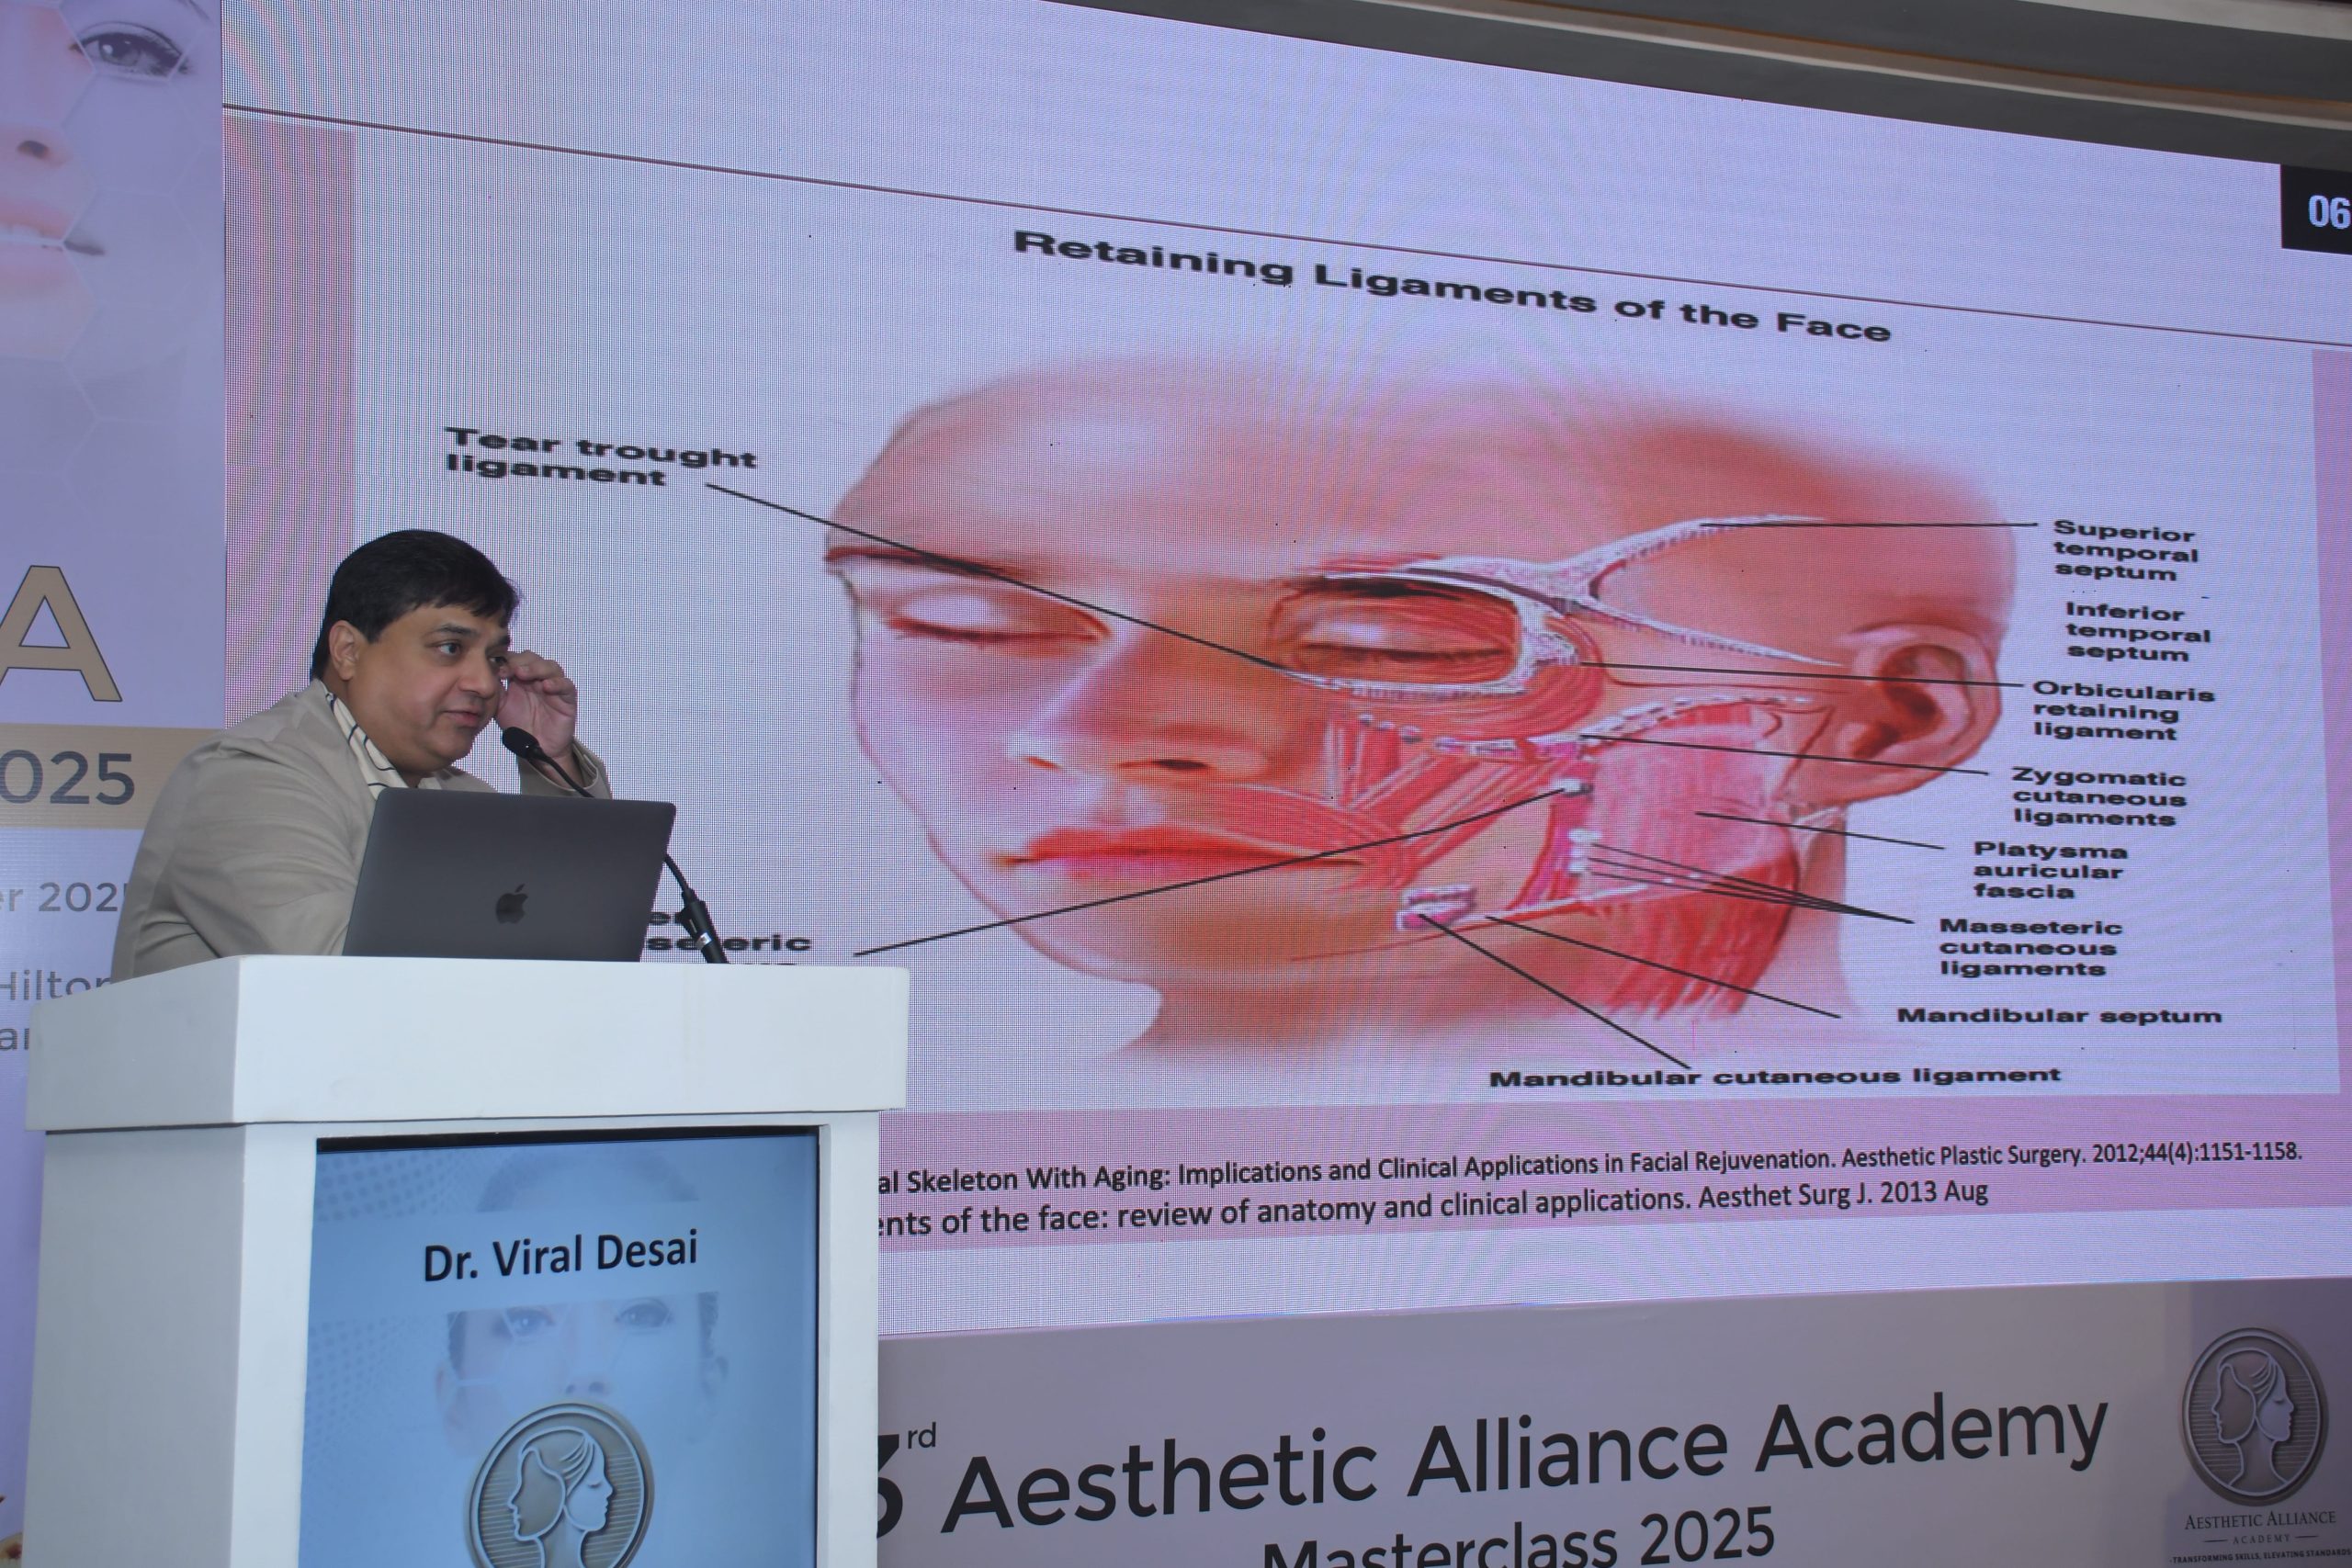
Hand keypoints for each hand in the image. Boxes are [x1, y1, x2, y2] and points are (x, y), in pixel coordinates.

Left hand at [496, 650, 580, 775]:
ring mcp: (554, 686)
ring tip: (523, 674)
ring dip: (536, 668)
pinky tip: (546, 686)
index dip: (507, 660)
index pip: (516, 658)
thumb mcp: (500, 705)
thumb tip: (485, 671)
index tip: (498, 670)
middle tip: (511, 670)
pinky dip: (557, 683)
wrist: (535, 747)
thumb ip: (495, 688)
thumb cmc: (519, 725)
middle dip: (521, 661)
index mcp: (520, 677)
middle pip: (533, 658)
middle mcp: (537, 678)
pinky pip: (566, 685)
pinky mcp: (567, 698)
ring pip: (550, 666)